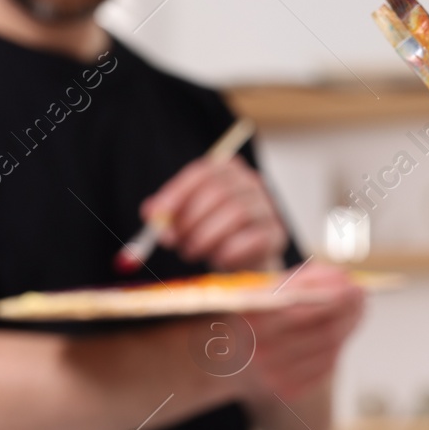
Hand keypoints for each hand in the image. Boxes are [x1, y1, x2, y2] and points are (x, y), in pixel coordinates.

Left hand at [142, 156, 289, 271]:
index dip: (176, 194)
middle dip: (189, 219)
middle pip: (219, 192)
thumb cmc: (212, 233)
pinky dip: (229, 251)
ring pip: (236, 214)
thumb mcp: (186, 219)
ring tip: (191, 252)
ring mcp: (267, 207)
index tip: (156, 216)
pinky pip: (252, 238)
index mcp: (228, 170)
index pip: (202, 173)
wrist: (244, 260)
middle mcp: (252, 182)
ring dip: (206, 237)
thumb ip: (168, 215)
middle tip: (171, 241)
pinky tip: (218, 260)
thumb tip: (151, 214)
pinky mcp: (277, 233)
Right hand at [238, 264, 363, 401]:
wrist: (245, 353)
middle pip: (323, 330)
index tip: (352, 284)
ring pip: (329, 348)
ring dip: (348, 325)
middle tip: (361, 294)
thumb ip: (310, 279)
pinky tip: (338, 332)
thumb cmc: (268, 311)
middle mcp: (258, 348)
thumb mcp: (279, 286)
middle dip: (347, 310)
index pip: (299, 304)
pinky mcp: (288, 390)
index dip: (331, 294)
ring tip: (354, 310)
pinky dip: (338, 346)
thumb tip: (345, 279)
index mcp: (251, 315)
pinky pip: (326, 366)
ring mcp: (272, 373)